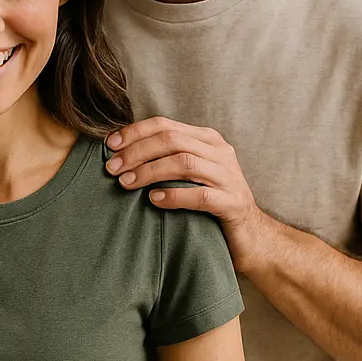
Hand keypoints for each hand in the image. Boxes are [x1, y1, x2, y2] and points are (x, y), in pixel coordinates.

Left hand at [105, 117, 261, 266]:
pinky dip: (174, 196)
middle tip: (112, 168)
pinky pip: (201, 196)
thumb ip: (168, 159)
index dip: (135, 132)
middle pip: (172, 140)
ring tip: (126, 183)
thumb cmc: (212, 204)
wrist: (251, 236)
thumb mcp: (192, 174)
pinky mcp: (233, 203)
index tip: (110, 145)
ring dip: (150, 171)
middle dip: (137, 152)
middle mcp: (220, 153)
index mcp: (208, 140)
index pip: (166, 124)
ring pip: (184, 163)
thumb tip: (123, 154)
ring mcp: (229, 177)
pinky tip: (154, 200)